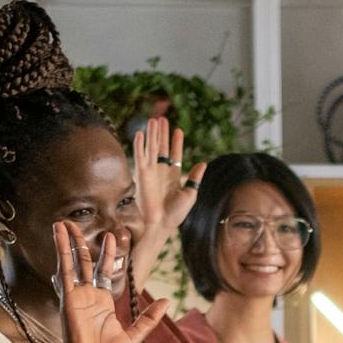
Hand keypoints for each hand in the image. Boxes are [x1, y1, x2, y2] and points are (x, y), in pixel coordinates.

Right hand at [54, 223, 171, 342]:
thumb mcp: (135, 336)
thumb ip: (149, 318)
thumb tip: (166, 301)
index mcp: (103, 304)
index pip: (105, 272)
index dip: (108, 254)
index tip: (113, 237)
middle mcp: (88, 297)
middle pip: (85, 263)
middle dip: (81, 243)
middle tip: (76, 223)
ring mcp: (77, 297)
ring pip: (72, 263)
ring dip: (67, 242)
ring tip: (62, 222)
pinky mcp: (69, 299)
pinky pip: (65, 271)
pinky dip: (62, 252)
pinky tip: (59, 235)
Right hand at [131, 115, 205, 284]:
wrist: (161, 223)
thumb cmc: (175, 213)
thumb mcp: (190, 194)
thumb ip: (195, 178)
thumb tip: (203, 163)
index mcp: (173, 176)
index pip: (174, 155)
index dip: (176, 143)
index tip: (178, 130)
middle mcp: (161, 171)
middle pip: (162, 148)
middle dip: (163, 134)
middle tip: (163, 118)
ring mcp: (151, 172)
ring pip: (152, 148)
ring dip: (153, 134)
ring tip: (154, 120)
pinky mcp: (142, 174)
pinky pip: (140, 156)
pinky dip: (139, 144)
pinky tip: (140, 133)